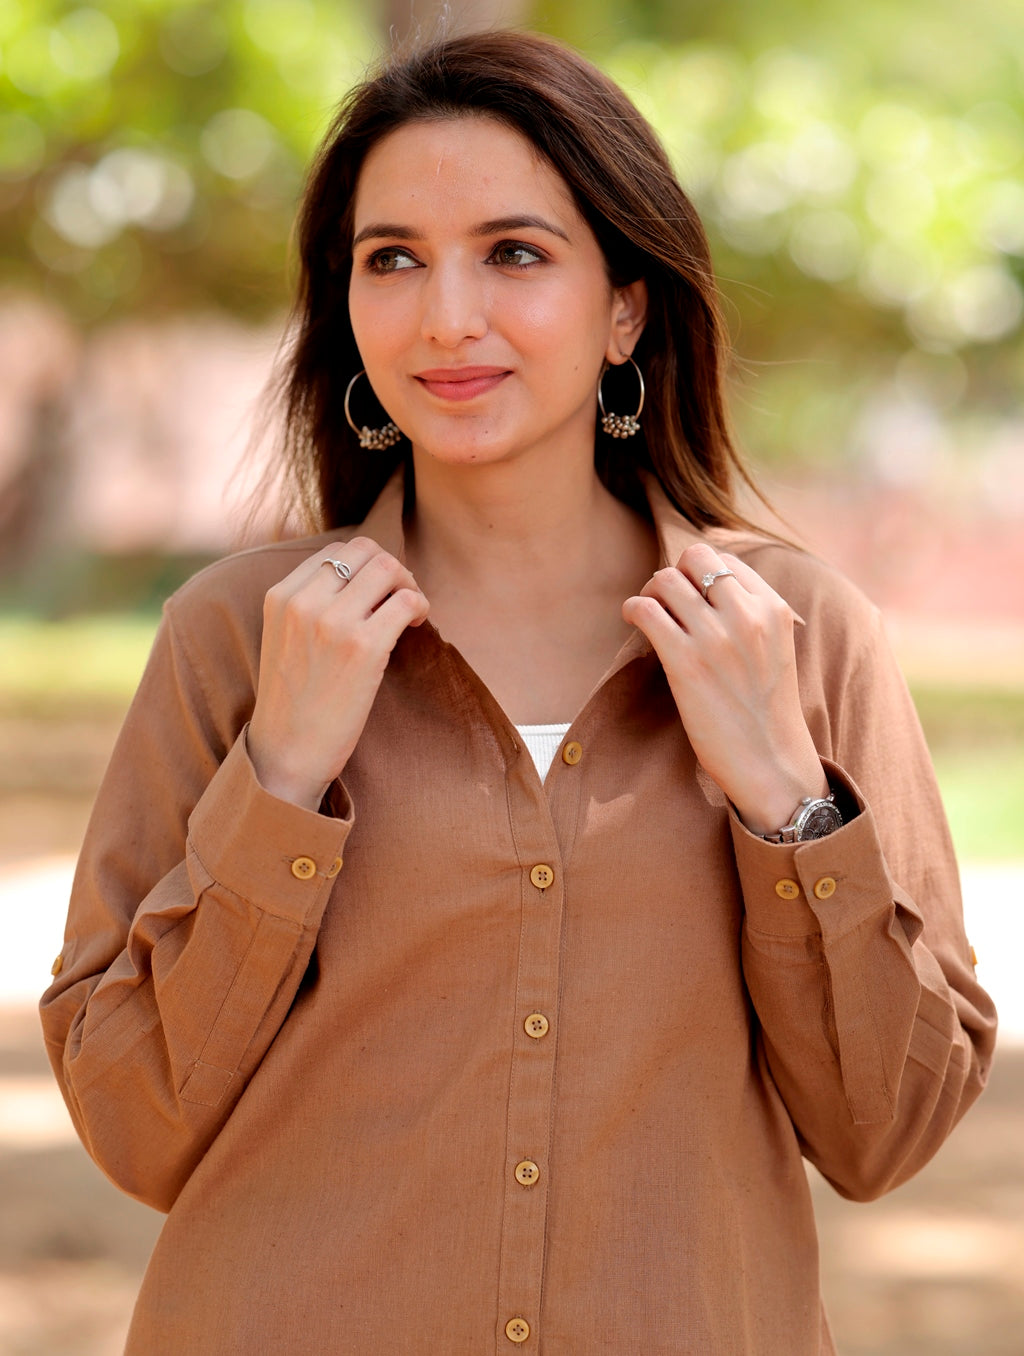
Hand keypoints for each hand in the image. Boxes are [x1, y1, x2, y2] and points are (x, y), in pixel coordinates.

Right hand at [247, 538, 428, 810]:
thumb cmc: (293, 702)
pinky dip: (420, 608)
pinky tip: (415, 629)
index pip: (334, 551)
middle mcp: (303, 601)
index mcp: (280, 595)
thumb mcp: (284, 638)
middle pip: (364, 550)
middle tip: (401, 598)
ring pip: (388, 568)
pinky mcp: (363, 647)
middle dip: (391, 569)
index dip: (365, 567)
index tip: (377, 593)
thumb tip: (360, 579)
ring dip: (409, 585)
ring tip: (410, 614)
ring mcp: (333, 622)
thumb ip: (308, 604)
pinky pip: (407, 602)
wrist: (287, 753)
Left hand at [621, 545, 826, 834]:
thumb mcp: (776, 650)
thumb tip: (706, 589)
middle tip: (665, 601)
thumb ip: (752, 617)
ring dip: (650, 591)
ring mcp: (716, 638)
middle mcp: (748, 616)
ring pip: (666, 579)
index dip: (700, 573)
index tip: (690, 594)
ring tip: (650, 614)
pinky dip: (633, 609)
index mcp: (774, 609)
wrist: (771, 763)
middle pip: (694, 558)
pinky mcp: (686, 662)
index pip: (726, 560)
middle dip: (674, 573)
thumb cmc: (767, 712)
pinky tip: (634, 622)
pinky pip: (646, 610)